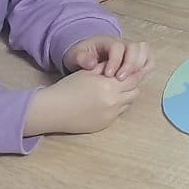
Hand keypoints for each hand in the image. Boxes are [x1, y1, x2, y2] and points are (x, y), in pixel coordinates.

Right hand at [24, 69, 144, 136]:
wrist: (53, 110)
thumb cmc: (68, 88)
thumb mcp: (88, 72)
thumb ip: (107, 67)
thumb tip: (122, 64)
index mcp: (109, 86)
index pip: (133, 78)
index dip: (135, 73)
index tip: (134, 70)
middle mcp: (113, 101)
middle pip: (135, 91)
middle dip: (131, 85)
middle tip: (123, 81)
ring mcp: (110, 115)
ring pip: (128, 103)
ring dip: (125, 96)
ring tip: (113, 91)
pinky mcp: (105, 124)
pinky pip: (118, 113)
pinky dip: (116, 107)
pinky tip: (105, 102)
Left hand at [63, 34, 151, 80]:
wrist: (86, 54)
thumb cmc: (82, 55)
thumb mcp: (76, 55)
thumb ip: (82, 58)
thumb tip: (92, 63)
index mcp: (108, 41)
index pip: (118, 47)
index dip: (116, 60)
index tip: (109, 74)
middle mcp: (123, 43)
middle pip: (136, 47)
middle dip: (130, 64)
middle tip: (121, 79)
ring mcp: (132, 50)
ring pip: (144, 52)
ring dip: (140, 66)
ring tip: (131, 81)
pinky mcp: (136, 58)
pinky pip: (148, 60)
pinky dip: (146, 69)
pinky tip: (138, 81)